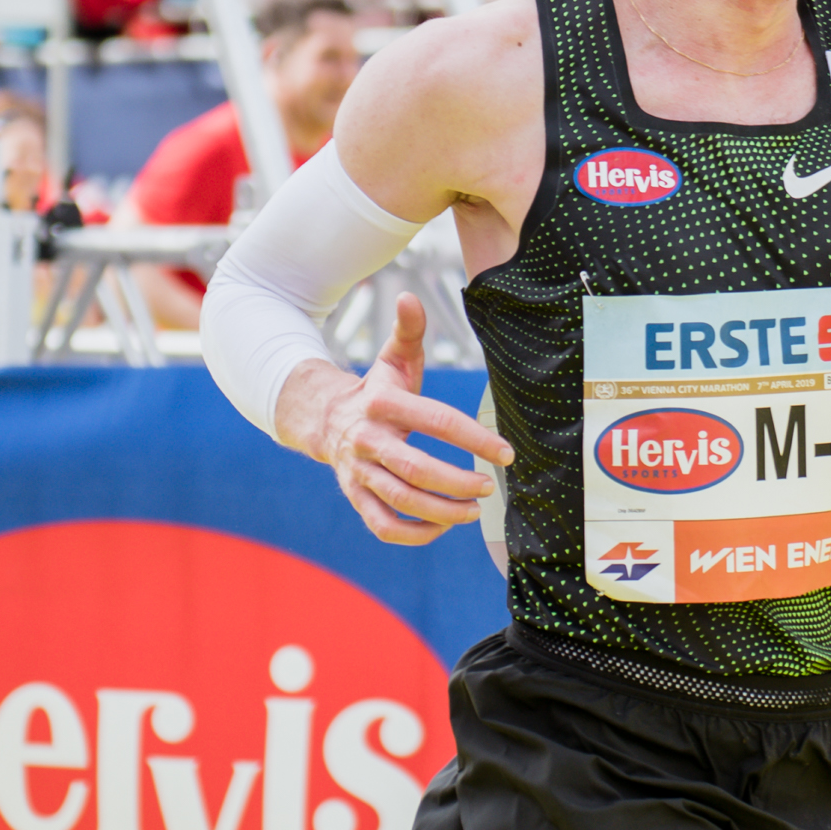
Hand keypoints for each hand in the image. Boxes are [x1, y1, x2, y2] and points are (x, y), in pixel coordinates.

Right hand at [311, 293, 512, 545]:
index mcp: (383, 404)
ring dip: (441, 512)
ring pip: (400, 501)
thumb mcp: (392, 359)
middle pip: (415, 469)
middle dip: (457, 482)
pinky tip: (440, 528)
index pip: (437, 422)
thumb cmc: (376, 391)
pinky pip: (382, 525)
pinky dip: (412, 533)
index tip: (506, 453)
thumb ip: (408, 330)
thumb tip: (409, 296)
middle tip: (488, 488)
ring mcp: (358, 472)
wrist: (324, 420)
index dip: (475, 439)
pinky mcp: (355, 497)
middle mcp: (367, 440)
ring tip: (473, 512)